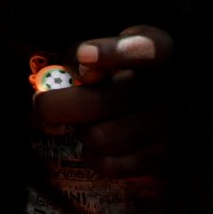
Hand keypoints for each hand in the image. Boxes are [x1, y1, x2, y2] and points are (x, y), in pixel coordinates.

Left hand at [33, 26, 174, 178]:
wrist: (152, 102)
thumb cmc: (118, 70)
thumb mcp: (106, 49)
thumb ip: (89, 53)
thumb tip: (83, 71)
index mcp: (157, 48)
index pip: (146, 49)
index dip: (114, 52)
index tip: (85, 55)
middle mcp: (169, 86)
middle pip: (102, 102)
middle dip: (58, 106)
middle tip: (42, 104)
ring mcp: (169, 124)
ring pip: (101, 137)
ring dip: (80, 132)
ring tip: (82, 123)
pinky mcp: (164, 156)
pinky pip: (111, 165)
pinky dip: (94, 157)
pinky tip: (96, 145)